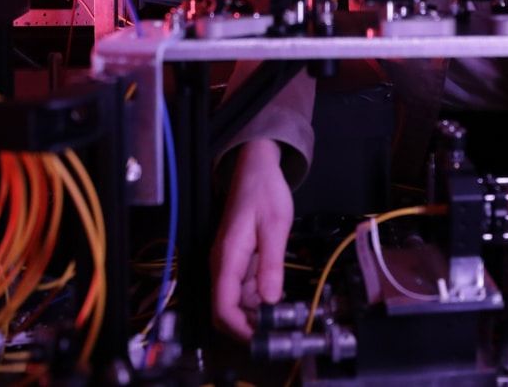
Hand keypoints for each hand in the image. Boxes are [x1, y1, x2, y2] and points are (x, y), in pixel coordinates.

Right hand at [211, 139, 293, 340]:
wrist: (256, 167)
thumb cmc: (264, 192)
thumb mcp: (275, 226)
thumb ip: (272, 263)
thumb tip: (271, 301)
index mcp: (227, 258)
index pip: (222, 306)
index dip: (239, 329)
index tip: (263, 340)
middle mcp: (222, 265)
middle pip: (226, 310)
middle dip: (248, 326)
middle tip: (279, 334)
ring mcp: (230, 263)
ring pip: (236, 302)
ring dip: (255, 314)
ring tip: (285, 320)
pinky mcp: (239, 260)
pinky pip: (244, 289)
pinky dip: (259, 299)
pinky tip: (280, 300)